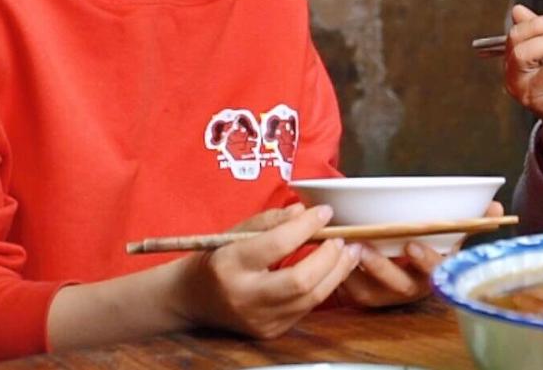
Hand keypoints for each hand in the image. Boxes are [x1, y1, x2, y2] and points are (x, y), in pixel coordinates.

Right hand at [171, 203, 361, 338]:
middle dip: (328, 257)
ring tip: (349, 252)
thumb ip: (270, 220)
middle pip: (300, 281)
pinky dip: (325, 286)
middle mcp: (245, 296)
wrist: (193, 300)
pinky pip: (307, 308)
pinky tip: (334, 270)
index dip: (306, 227)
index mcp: (231, 264)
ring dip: (336, 273)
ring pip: (311, 299)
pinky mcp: (272, 331)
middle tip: (342, 237)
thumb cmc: (216, 258)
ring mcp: (260, 319)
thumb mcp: (234, 232)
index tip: (324, 212)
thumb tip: (304, 212)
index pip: (276, 244)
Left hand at [337, 201, 505, 307]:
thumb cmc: (428, 246)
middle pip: (401, 285)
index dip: (426, 260)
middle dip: (383, 267)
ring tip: (349, 249)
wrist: (405, 269)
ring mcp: (389, 294)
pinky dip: (343, 275)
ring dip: (359, 271)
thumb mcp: (449, 233)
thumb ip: (471, 220)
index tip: (412, 244)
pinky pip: (353, 291)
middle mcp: (414, 286)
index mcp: (436, 271)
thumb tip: (497, 207)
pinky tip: (337, 255)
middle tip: (363, 247)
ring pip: (374, 290)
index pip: (436, 271)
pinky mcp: (367, 297)